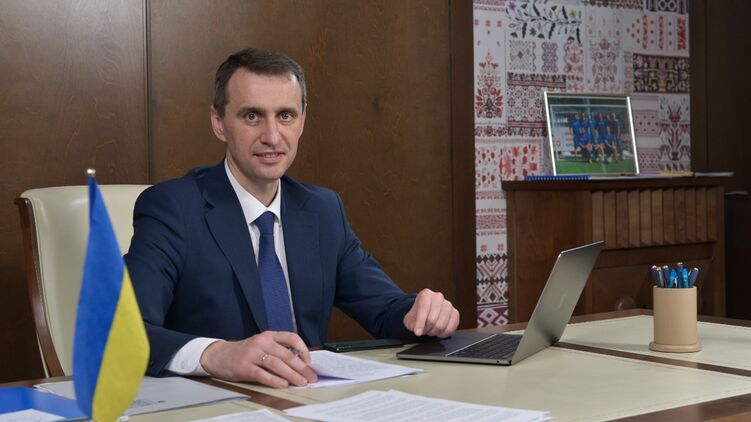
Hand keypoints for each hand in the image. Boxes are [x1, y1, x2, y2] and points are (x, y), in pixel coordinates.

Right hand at [199, 331, 317, 387]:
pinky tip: (283, 385)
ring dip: (292, 375)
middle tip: (311, 377)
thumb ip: (278, 350)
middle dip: (302, 368)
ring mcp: (252, 354)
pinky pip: (262, 374)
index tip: (310, 362)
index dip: (303, 350)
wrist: (219, 355)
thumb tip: (300, 363)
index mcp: (269, 335)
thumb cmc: (245, 352)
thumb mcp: (262, 345)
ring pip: (277, 364)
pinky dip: (274, 380)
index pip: (292, 338)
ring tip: (301, 382)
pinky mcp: (244, 367)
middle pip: (287, 354)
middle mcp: (262, 342)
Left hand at [403, 288, 459, 337]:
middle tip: (423, 330)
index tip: (417, 333)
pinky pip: (450, 328)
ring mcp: (448, 305)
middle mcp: (438, 297)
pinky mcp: (455, 313)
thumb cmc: (417, 315)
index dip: (420, 323)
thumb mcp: (410, 319)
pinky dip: (443, 334)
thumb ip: (412, 324)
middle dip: (426, 329)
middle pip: (432, 319)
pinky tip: (438, 332)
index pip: (423, 308)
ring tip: (430, 330)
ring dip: (434, 332)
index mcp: (426, 294)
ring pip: (441, 325)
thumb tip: (418, 331)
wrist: (426, 313)